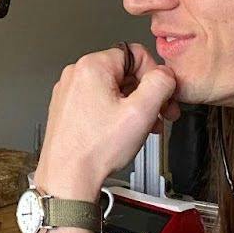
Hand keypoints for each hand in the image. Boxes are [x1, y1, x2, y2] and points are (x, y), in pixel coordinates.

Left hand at [35, 44, 178, 198]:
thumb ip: (160, 84)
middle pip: (125, 72)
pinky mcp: (67, 109)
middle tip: (160, 115)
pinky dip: (116, 113)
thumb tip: (166, 74)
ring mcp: (69, 92)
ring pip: (114, 89)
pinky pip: (99, 102)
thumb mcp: (141, 112)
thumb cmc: (95, 149)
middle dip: (147, 94)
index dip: (156, 76)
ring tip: (144, 127)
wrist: (67, 177)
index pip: (136, 54)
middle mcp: (76, 74)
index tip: (164, 95)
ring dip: (134, 106)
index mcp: (92, 67)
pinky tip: (124, 132)